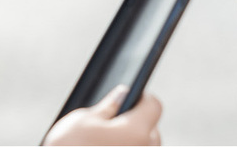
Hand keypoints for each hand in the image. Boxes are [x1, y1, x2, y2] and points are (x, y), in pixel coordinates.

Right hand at [44, 86, 162, 145]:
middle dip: (136, 124)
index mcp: (136, 131)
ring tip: (105, 144)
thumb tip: (121, 95)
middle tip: (111, 125)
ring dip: (130, 144)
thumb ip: (107, 106)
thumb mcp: (82, 121)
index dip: (141, 99)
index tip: (128, 98)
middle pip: (151, 131)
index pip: (153, 106)